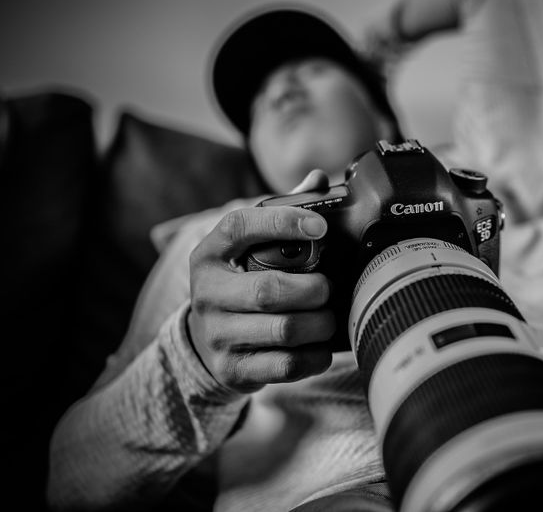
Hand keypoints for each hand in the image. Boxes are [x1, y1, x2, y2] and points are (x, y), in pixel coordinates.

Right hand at [186, 171, 333, 391]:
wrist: (205, 342)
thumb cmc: (240, 282)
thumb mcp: (247, 248)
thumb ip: (280, 213)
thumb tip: (317, 179)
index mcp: (210, 253)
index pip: (240, 226)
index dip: (283, 222)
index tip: (320, 226)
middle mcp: (206, 292)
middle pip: (268, 290)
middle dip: (313, 290)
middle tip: (328, 288)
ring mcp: (217, 334)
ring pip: (282, 330)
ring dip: (319, 324)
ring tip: (330, 317)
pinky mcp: (232, 369)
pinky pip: (285, 365)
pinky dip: (314, 357)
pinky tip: (321, 347)